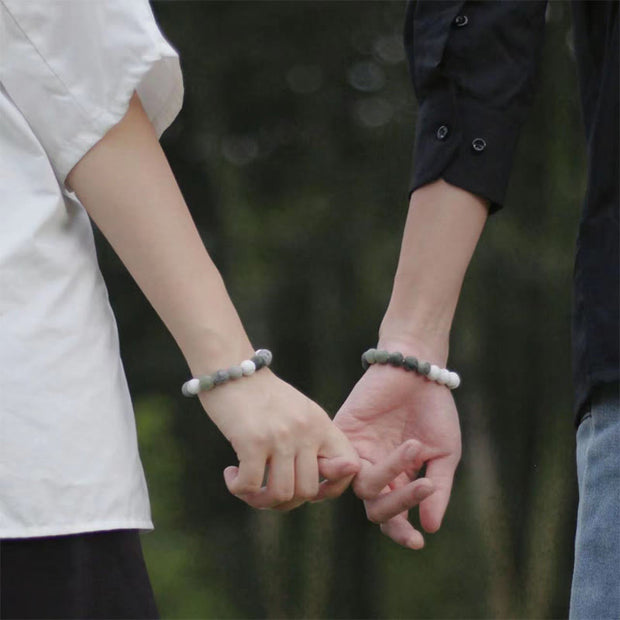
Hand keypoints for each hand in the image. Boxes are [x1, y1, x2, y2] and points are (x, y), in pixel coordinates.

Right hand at [199, 369, 359, 509]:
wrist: (233, 369)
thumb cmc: (263, 396)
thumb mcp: (298, 413)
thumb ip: (313, 444)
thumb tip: (321, 487)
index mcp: (321, 424)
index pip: (350, 466)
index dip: (333, 487)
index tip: (306, 486)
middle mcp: (306, 430)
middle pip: (308, 491)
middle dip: (286, 501)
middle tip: (265, 488)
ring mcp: (281, 436)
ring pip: (281, 495)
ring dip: (259, 500)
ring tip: (247, 486)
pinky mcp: (253, 441)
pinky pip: (251, 486)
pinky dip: (238, 489)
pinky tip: (232, 475)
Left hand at [333, 346, 460, 548]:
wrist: (418, 370)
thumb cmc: (434, 409)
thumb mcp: (444, 452)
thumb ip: (438, 490)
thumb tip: (430, 528)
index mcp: (399, 480)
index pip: (394, 516)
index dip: (403, 532)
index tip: (417, 542)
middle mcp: (376, 471)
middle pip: (375, 508)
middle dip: (399, 505)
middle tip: (425, 487)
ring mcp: (358, 453)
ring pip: (364, 487)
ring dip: (392, 474)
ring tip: (415, 446)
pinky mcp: (343, 434)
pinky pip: (342, 462)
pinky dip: (356, 466)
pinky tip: (377, 456)